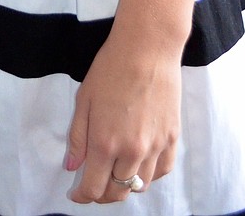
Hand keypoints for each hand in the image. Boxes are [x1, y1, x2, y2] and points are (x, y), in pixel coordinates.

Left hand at [65, 34, 179, 202]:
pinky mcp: (172, 138)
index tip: (77, 194)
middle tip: (95, 186)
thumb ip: (77, 138)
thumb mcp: (84, 99)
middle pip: (118, 192)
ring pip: (141, 185)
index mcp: (104, 142)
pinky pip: (162, 171)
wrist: (147, 48)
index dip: (83, 196)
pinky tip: (140, 165)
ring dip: (126, 185)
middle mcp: (131, 151)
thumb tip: (72, 168)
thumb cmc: (110, 68)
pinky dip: (149, 175)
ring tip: (116, 174)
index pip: (94, 188)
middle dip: (103, 194)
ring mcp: (155, 146)